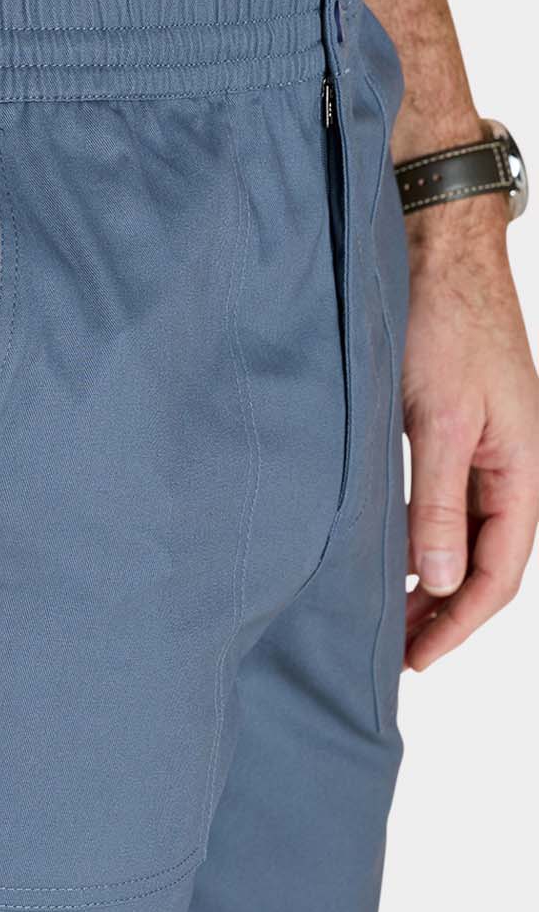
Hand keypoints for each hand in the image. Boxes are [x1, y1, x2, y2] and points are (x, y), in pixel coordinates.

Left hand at [402, 194, 538, 668]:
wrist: (437, 250)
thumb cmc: (446, 323)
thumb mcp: (438, 422)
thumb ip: (437, 504)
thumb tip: (438, 582)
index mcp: (523, 472)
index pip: (498, 574)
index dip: (458, 625)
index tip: (416, 661)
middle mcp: (511, 469)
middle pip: (482, 565)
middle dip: (443, 614)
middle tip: (395, 652)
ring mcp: (486, 452)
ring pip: (462, 538)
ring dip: (429, 580)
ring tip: (387, 617)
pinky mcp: (456, 434)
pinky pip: (445, 506)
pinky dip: (419, 539)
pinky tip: (387, 555)